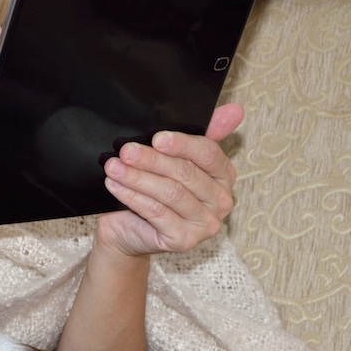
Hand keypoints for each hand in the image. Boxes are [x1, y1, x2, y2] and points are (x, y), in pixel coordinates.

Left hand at [96, 103, 243, 256]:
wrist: (129, 227)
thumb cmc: (154, 188)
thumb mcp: (174, 157)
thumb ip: (204, 133)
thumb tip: (235, 109)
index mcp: (224, 176)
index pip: (209, 154)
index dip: (182, 144)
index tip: (157, 138)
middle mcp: (221, 202)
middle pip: (186, 173)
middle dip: (152, 160)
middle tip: (126, 150)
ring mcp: (206, 224)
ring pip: (170, 193)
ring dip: (138, 177)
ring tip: (114, 167)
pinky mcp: (185, 241)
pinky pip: (157, 213)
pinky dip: (133, 197)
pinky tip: (116, 185)